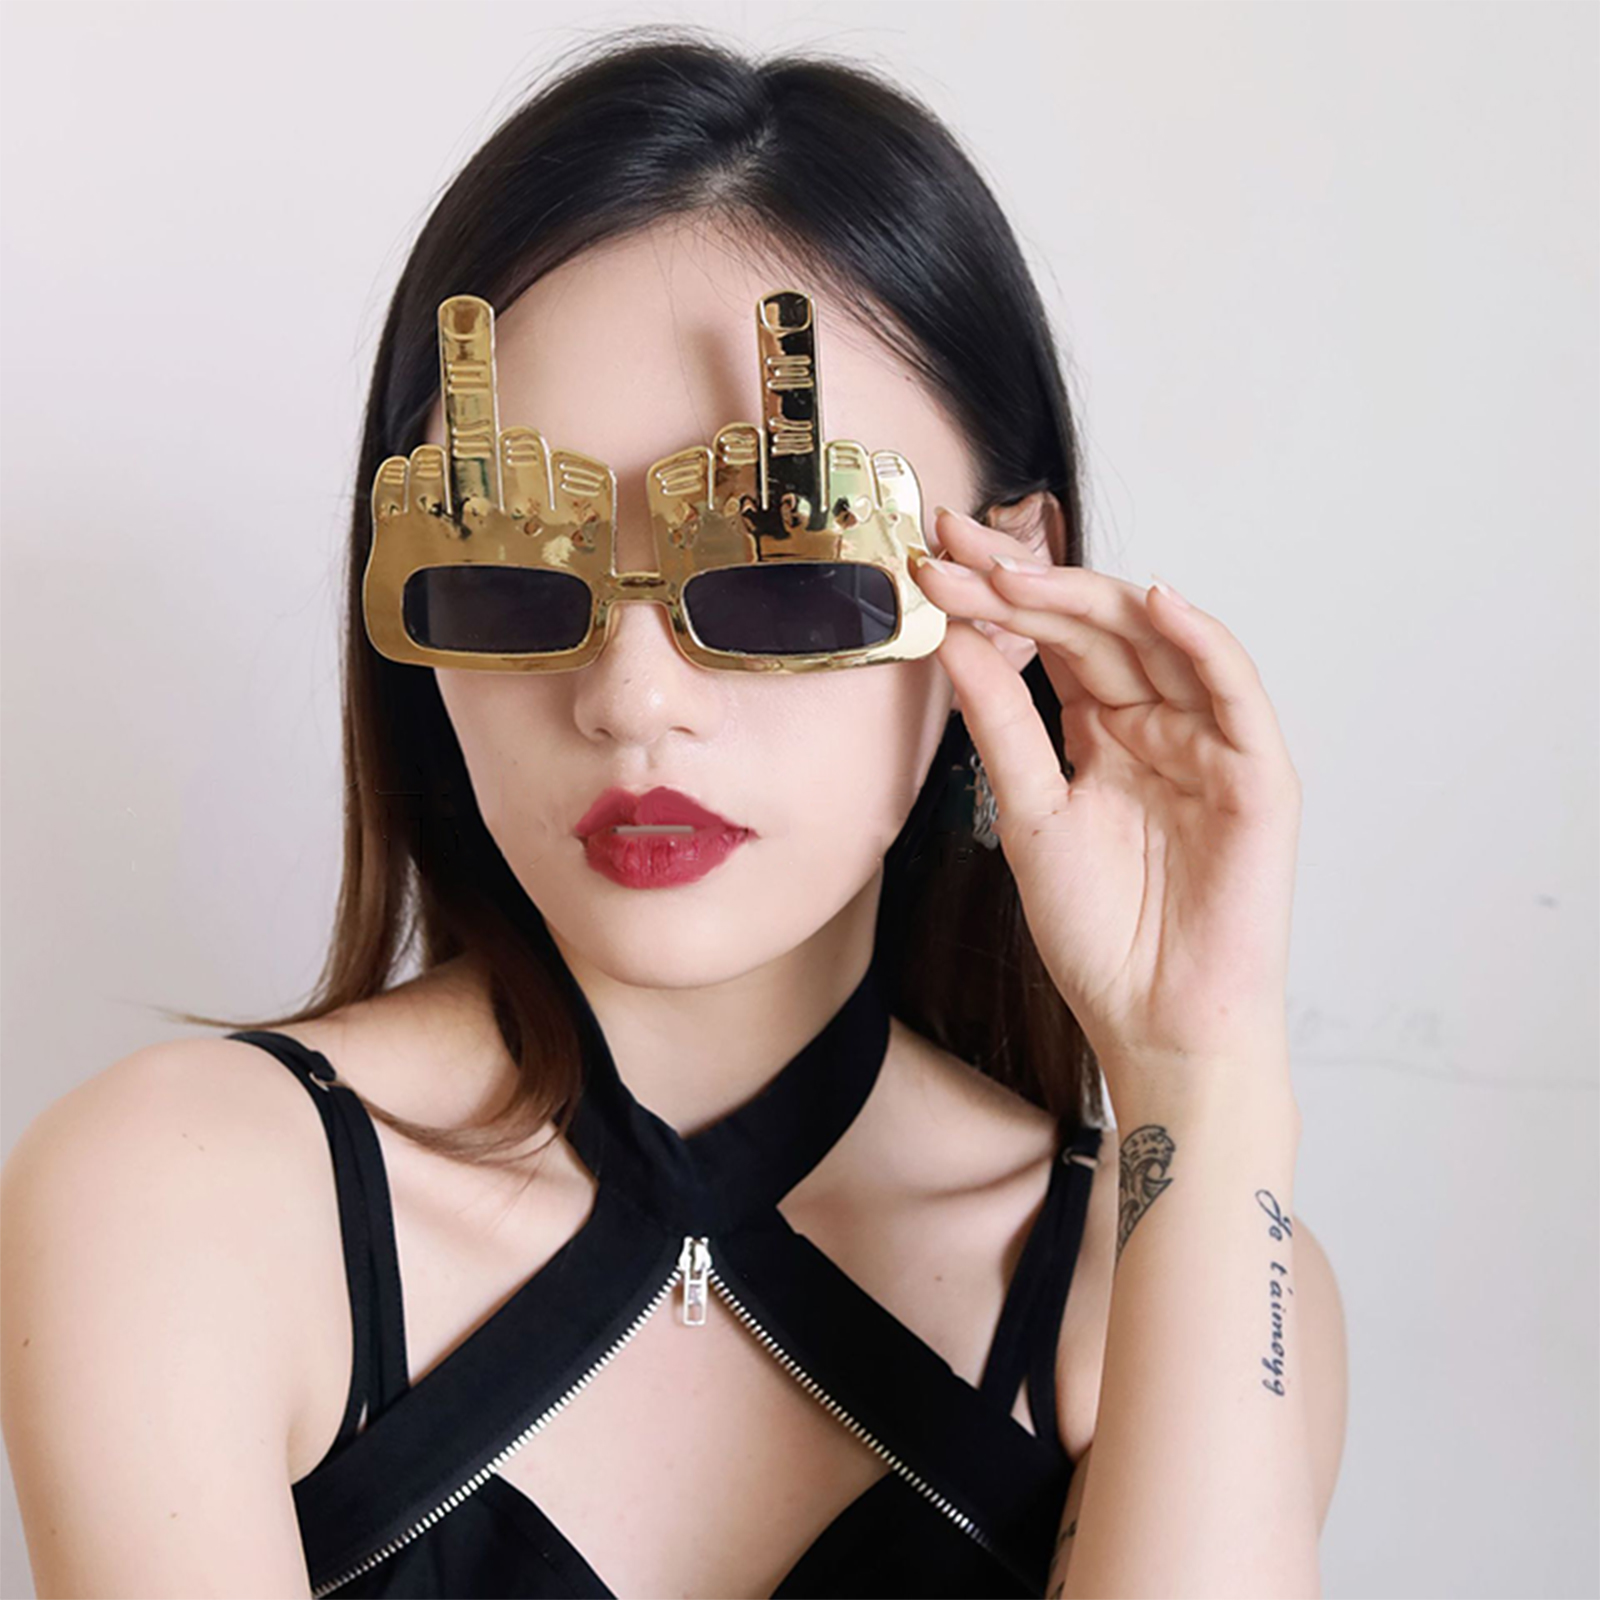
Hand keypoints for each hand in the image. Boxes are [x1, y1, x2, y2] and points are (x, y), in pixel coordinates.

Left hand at [911, 507, 1301, 1106]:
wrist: (1156, 1022)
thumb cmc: (1100, 933)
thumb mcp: (1028, 814)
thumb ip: (1001, 725)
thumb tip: (954, 639)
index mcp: (1102, 732)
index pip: (1051, 641)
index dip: (995, 598)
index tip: (932, 561)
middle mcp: (1157, 723)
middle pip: (1094, 627)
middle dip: (1024, 580)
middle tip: (956, 545)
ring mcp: (1209, 742)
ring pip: (1156, 642)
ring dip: (1088, 596)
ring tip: (1015, 567)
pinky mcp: (1258, 774)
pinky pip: (1234, 692)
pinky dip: (1201, 641)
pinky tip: (1150, 600)